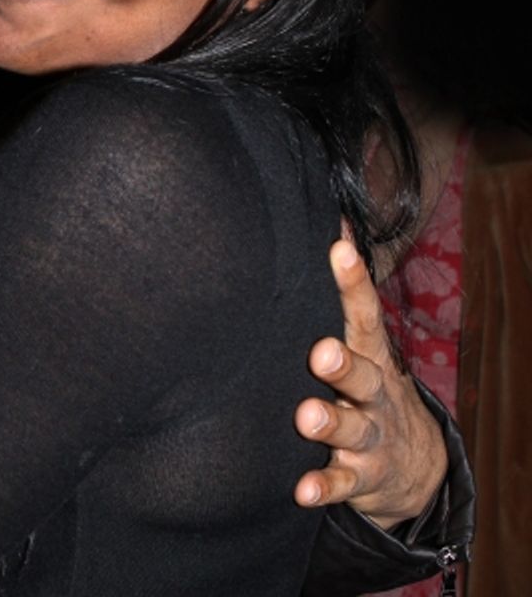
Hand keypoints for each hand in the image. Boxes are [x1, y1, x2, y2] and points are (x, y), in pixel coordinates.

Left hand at [293, 238, 447, 527]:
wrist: (411, 466)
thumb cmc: (367, 387)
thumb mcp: (361, 346)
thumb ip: (342, 298)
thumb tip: (330, 223)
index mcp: (370, 355)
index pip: (363, 313)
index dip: (353, 281)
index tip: (338, 250)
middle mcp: (374, 393)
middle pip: (363, 375)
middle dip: (343, 364)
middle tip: (320, 353)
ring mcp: (370, 436)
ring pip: (353, 428)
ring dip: (329, 423)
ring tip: (306, 416)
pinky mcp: (360, 475)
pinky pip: (341, 482)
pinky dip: (322, 486)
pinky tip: (302, 490)